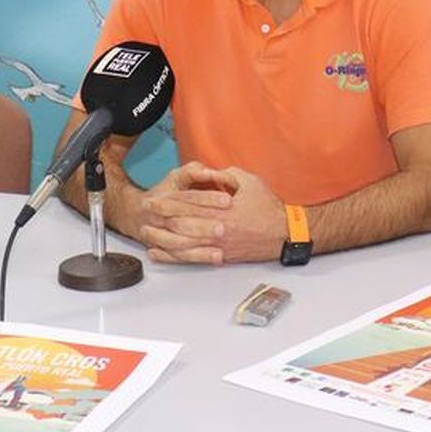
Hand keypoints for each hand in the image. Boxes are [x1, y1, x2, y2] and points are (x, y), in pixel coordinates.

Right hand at [136, 162, 234, 264]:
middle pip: (180, 223)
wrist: (137, 214)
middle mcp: (159, 218)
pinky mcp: (163, 249)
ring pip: (177, 244)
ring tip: (221, 250)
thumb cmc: (164, 194)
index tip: (227, 200)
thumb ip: (192, 172)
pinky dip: (197, 258)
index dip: (207, 198)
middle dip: (202, 227)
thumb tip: (207, 172)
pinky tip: (214, 258)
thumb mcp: (176, 177)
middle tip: (223, 229)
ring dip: (200, 248)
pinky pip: (180, 257)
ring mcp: (158, 236)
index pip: (186, 197)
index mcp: (163, 198)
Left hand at [139, 165, 287, 264]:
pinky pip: (192, 258)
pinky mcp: (221, 257)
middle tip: (145, 215)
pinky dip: (174, 257)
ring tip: (147, 235)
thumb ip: (225, 175)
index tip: (153, 200)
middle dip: (160, 219)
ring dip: (162, 239)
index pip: (187, 205)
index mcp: (221, 209)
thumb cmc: (268, 207)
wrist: (285, 233)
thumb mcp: (248, 181)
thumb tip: (210, 172)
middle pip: (180, 224)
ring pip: (182, 245)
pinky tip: (161, 254)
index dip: (167, 202)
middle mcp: (217, 229)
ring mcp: (218, 246)